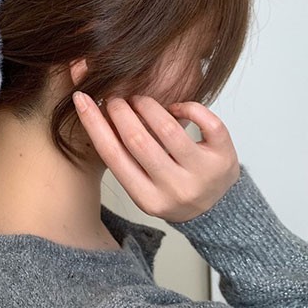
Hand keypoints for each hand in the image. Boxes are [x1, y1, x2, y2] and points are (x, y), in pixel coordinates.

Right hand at [72, 93, 239, 223]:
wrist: (215, 208)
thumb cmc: (171, 189)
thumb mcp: (143, 185)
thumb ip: (124, 157)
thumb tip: (98, 113)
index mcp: (148, 199)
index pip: (113, 155)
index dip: (93, 123)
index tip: (82, 99)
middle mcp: (175, 189)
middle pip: (138, 140)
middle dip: (121, 111)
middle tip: (116, 99)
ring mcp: (203, 174)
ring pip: (169, 128)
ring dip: (148, 106)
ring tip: (140, 100)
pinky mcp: (225, 157)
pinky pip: (207, 122)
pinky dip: (188, 107)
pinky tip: (176, 107)